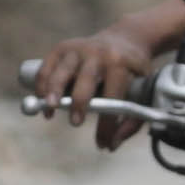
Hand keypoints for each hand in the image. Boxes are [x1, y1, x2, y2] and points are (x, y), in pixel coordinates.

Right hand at [29, 24, 164, 150]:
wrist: (126, 38)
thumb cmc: (133, 72)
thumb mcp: (142, 91)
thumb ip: (131, 121)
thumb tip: (110, 146)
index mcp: (120, 64)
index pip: (113, 99)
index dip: (106, 125)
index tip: (102, 144)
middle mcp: (98, 54)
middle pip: (85, 82)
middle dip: (79, 103)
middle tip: (76, 122)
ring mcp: (78, 49)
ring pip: (61, 72)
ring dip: (53, 92)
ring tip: (49, 110)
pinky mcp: (63, 47)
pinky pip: (46, 67)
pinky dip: (41, 85)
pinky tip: (41, 100)